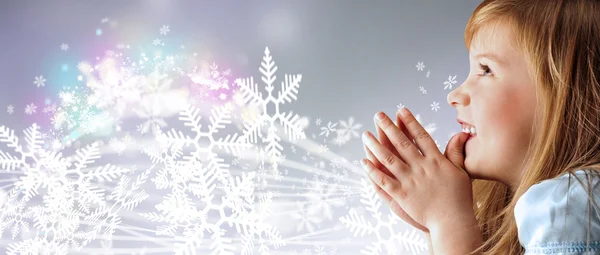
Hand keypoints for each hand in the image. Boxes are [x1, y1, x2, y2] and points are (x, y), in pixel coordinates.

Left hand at [360, 107, 473, 229]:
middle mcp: (421, 167)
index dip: (410, 122)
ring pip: (388, 159)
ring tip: (365, 135)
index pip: (421, 136)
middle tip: (378, 115)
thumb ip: (456, 152)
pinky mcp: (401, 195)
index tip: (401, 111)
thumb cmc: (459, 198)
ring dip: (375, 145)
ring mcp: (410, 181)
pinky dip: (372, 171)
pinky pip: (383, 180)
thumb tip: (460, 134)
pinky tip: (363, 161)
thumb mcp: (461, 172)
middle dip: (388, 127)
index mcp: (436, 161)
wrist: (453, 221)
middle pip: (401, 143)